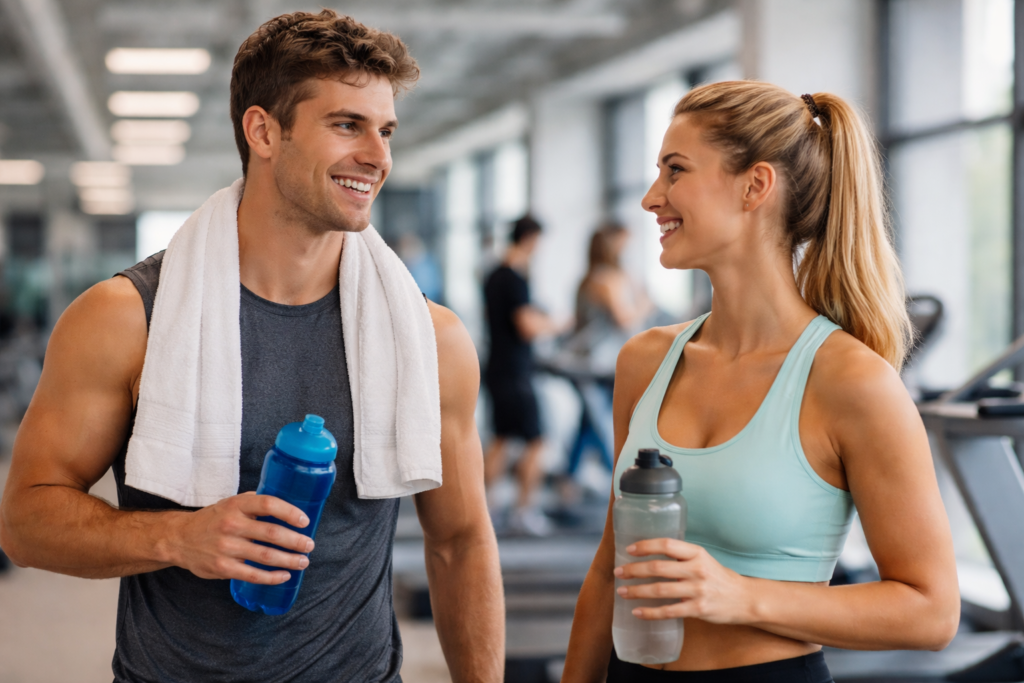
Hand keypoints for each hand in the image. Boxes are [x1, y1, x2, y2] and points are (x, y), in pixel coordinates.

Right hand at [164, 491, 312, 584]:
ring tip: (303, 561)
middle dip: (296, 541)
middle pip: (271, 532)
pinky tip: (284, 575)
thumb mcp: (230, 503)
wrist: (179, 539)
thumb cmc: (212, 520)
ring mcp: (226, 547)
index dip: (289, 512)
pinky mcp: (222, 567)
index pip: (268, 504)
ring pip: (265, 555)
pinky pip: (252, 574)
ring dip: (289, 560)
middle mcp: (232, 524)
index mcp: (236, 505)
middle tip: (309, 545)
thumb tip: (284, 504)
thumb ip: (254, 503)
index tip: (304, 521)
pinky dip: (271, 577)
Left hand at [613, 539, 750, 622]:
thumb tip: (650, 555)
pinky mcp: (698, 609)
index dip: (645, 546)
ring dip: (637, 591)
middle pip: (658, 567)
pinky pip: (669, 611)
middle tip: (618, 572)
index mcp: (697, 553)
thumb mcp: (703, 559)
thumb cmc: (719, 577)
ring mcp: (697, 590)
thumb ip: (681, 557)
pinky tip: (637, 612)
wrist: (744, 599)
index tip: (629, 550)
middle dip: (634, 570)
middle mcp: (696, 569)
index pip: (666, 544)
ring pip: (660, 590)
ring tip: (622, 592)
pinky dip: (650, 612)